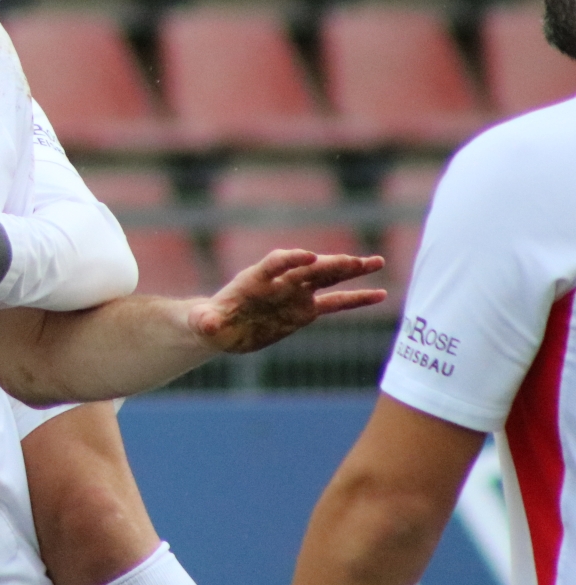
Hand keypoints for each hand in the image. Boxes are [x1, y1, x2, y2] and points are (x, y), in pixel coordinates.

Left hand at [191, 249, 387, 353]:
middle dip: (331, 263)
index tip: (308, 256)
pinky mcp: (305, 310)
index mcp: (255, 280)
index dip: (291, 259)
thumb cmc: (209, 322)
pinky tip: (380, 294)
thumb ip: (206, 321)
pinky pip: (335, 303)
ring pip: (327, 279)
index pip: (275, 264)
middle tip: (356, 261)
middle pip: (309, 269)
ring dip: (350, 270)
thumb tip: (208, 324)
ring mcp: (295, 294)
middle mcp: (280, 283)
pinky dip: (356, 299)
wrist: (222, 328)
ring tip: (376, 261)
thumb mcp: (204, 323)